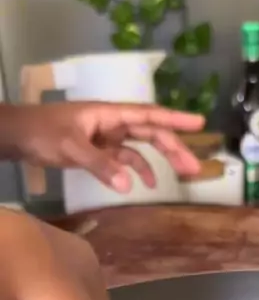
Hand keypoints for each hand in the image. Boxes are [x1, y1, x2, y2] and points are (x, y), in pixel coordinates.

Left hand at [6, 101, 204, 191]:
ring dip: (161, 161)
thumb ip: (100, 165)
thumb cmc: (42, 132)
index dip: (175, 120)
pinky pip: (125, 160)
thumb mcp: (71, 147)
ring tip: (182, 176)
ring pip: (142, 147)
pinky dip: (136, 170)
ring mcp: (107, 137)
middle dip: (174, 148)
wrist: (19, 136)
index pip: (149, 116)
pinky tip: (144, 185)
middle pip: (151, 133)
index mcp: (110, 114)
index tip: (199, 123)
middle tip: (194, 167)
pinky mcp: (100, 151)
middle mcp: (113, 123)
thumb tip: (128, 186)